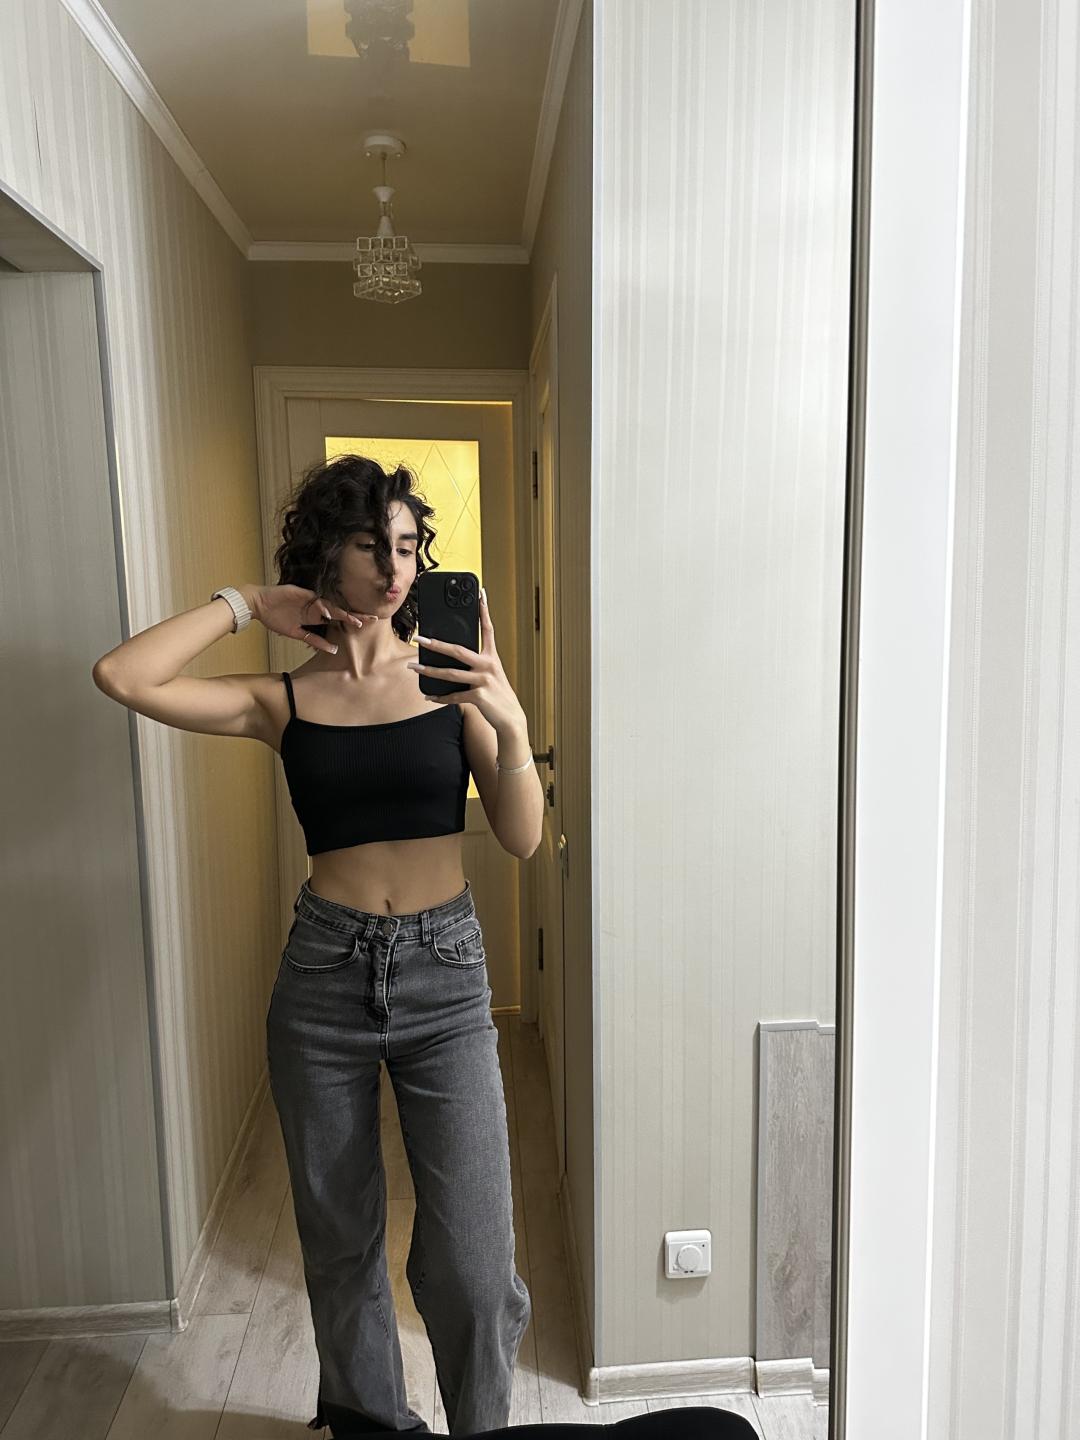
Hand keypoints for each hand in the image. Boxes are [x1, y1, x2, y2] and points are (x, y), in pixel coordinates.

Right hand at [247, 584, 375, 654]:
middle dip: (356, 616)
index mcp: (316, 615)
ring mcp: (309, 600)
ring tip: (356, 621)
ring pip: (331, 607)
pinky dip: (321, 607)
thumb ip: (314, 640)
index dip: (351, 622)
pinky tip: (330, 613)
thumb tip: (333, 649)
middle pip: (340, 612)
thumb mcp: (296, 633)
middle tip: (374, 619)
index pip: (338, 619)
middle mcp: (316, 607)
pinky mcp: (301, 594)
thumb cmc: (276, 617)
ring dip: (342, 614)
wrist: (258, 604)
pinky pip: (313, 602)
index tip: (366, 627)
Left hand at [407, 589, 526, 733]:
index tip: (480, 593)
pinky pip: (454, 696)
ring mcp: (484, 680)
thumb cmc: (498, 695)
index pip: (488, 629)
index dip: (484, 610)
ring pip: (450, 673)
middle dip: (436, 644)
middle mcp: (488, 665)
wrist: (511, 718)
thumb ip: (475, 666)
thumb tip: (451, 660)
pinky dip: (439, 697)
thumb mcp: (490, 675)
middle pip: (458, 650)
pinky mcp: (479, 696)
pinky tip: (428, 696)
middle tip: (419, 638)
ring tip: (413, 668)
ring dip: (429, 671)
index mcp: (492, 657)